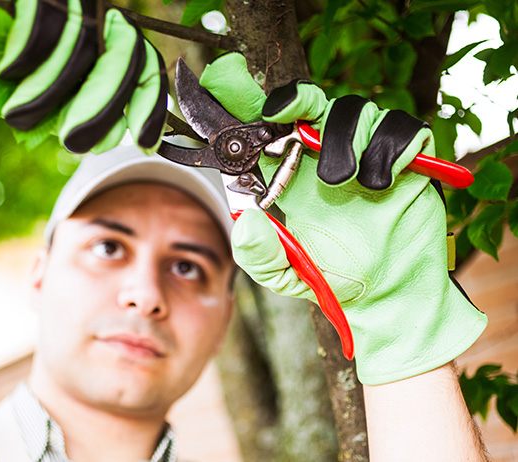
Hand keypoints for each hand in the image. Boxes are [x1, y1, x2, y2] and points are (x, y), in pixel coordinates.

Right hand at [0, 0, 166, 152]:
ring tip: (19, 116)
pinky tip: (9, 72)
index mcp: (104, 43)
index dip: (149, 107)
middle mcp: (95, 14)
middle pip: (126, 58)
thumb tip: (119, 137)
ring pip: (82, 45)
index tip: (144, 145)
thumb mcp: (40, 96)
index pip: (146, 69)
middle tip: (75, 141)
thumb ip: (78, 110)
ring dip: (50, 92)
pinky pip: (45, 19)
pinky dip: (29, 54)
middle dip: (103, 109)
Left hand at [200, 52, 486, 384]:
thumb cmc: (336, 280)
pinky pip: (405, 129)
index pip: (279, 125)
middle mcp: (330, 158)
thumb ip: (260, 256)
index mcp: (297, 178)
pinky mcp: (409, 164)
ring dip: (349, 139)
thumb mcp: (286, 275)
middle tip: (306, 142)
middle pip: (317, 103)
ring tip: (348, 182)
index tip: (263, 105)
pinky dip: (393, 147)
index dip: (268, 104)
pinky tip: (382, 182)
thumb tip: (246, 221)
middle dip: (307, 109)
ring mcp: (370, 157)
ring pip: (358, 110)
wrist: (388, 297)